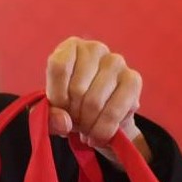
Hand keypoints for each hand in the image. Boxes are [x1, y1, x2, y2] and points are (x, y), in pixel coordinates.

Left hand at [44, 38, 148, 159]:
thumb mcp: (52, 111)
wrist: (101, 121)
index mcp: (71, 48)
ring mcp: (118, 62)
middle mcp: (96, 49)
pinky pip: (113, 111)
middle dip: (74, 115)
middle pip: (77, 88)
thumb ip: (48, 116)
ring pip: (94, 102)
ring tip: (88, 128)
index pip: (59, 67)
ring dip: (88, 125)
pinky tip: (100, 133)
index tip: (61, 109)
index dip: (57, 96)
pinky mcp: (134, 81)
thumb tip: (64, 122)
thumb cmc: (73, 107)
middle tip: (77, 122)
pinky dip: (103, 129)